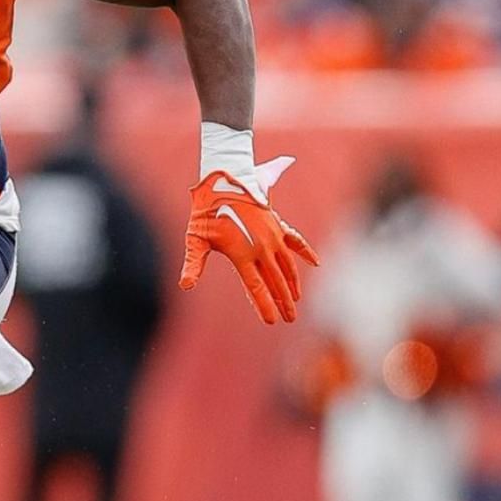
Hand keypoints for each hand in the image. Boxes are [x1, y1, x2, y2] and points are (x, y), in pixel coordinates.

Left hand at [179, 156, 319, 323]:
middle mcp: (261, 247)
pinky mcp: (276, 224)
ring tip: (297, 301)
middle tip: (290, 319)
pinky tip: (316, 263)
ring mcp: (272, 236)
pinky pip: (295, 241)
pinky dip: (305, 252)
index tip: (272, 321)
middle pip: (275, 281)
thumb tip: (185, 286)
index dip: (265, 305)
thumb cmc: (205, 210)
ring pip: (287, 266)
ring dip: (293, 284)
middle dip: (283, 302)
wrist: (224, 179)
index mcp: (242, 254)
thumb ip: (193, 263)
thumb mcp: (195, 238)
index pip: (256, 287)